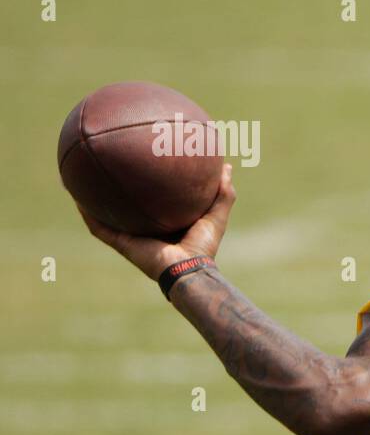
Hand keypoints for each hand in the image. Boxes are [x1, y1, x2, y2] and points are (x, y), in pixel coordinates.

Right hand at [75, 163, 235, 280]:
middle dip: (116, 190)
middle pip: (126, 207)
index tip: (143, 165)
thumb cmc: (204, 246)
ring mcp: (131, 237)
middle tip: (107, 167)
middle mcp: (146, 230)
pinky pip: (99, 227)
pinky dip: (87, 214)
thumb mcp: (216, 214)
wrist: (188, 270)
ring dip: (93, 200)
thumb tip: (227, 166)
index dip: (147, 186)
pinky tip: (77, 197)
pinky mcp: (121, 244)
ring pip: (106, 215)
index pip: (154, 202)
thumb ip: (223, 192)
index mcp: (166, 224)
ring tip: (80, 180)